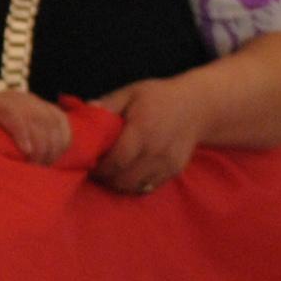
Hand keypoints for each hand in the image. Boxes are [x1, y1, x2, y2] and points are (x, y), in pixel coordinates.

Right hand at [0, 85, 73, 165]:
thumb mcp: (9, 132)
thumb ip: (28, 137)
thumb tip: (47, 159)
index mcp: (31, 103)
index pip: (60, 120)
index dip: (62, 142)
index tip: (53, 162)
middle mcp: (24, 98)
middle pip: (51, 124)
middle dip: (50, 149)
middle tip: (40, 169)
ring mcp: (9, 99)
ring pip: (37, 124)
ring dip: (39, 149)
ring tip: (32, 167)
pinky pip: (16, 121)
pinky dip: (23, 137)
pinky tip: (24, 153)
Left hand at [91, 77, 208, 193]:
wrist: (197, 106)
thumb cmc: (159, 97)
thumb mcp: (131, 93)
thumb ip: (107, 105)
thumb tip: (83, 115)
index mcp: (142, 130)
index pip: (116, 161)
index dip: (99, 168)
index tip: (88, 163)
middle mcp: (155, 151)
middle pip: (123, 179)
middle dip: (105, 178)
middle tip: (96, 169)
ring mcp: (166, 163)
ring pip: (134, 187)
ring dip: (118, 183)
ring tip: (111, 171)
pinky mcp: (173, 171)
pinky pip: (148, 187)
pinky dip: (134, 184)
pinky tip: (128, 172)